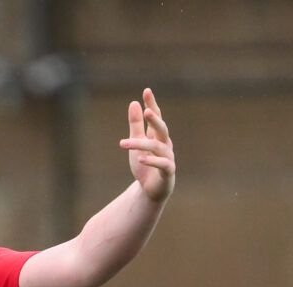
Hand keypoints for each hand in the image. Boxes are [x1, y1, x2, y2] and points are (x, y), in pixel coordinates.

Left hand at [120, 88, 174, 202]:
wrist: (150, 189)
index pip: (156, 117)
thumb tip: (133, 102)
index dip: (152, 104)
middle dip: (155, 120)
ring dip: (141, 145)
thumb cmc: (144, 164)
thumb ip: (135, 125)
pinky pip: (162, 164)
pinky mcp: (168, 171)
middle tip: (148, 111)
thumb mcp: (136, 143)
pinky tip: (140, 158)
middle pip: (162, 129)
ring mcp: (168, 157)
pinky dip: (151, 161)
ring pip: (157, 147)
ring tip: (124, 143)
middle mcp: (165, 144)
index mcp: (158, 136)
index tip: (146, 91)